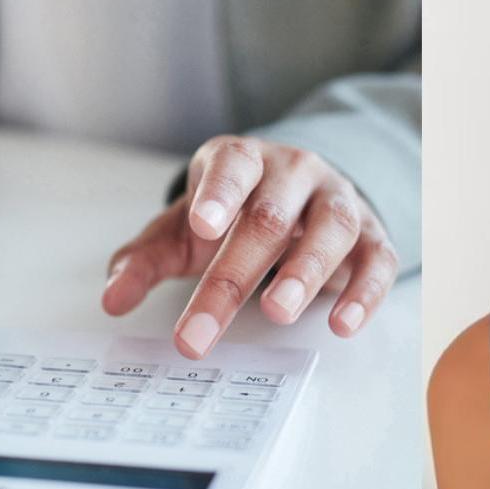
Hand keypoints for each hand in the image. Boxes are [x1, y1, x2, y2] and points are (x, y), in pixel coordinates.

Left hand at [102, 135, 398, 358]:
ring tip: (277, 312)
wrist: (298, 197)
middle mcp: (294, 173)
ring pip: (331, 228)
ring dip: (304, 272)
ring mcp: (336, 200)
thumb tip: (112, 298)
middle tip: (203, 327)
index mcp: (242, 161)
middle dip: (235, 274)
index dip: (219, 194)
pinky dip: (363, 291)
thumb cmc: (233, 215)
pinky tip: (341, 324)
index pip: (232, 167)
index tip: (202, 228)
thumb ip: (146, 260)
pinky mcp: (371, 235)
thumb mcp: (184, 232)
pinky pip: (377, 259)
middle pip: (270, 217)